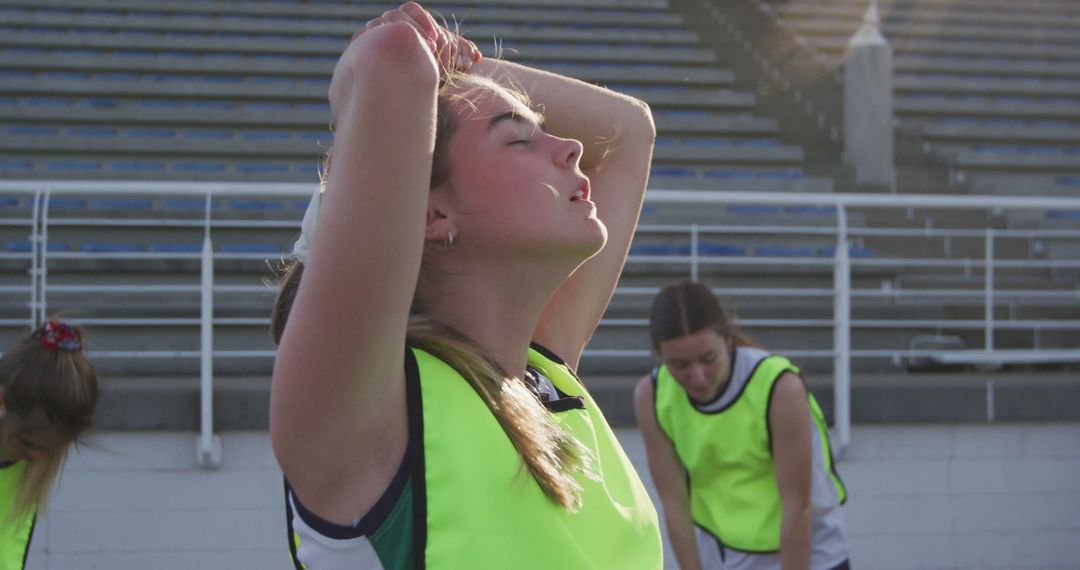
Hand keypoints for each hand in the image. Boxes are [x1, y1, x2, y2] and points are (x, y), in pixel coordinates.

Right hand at [358, 2, 480, 74]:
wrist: (408, 91)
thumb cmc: (431, 72)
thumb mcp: (450, 62)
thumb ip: (463, 54)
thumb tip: (477, 57)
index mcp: (409, 21)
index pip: (412, 9)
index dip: (422, 21)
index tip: (435, 38)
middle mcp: (390, 24)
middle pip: (394, 15)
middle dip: (410, 28)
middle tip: (426, 48)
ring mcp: (374, 36)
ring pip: (375, 26)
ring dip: (389, 37)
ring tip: (406, 55)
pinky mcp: (361, 49)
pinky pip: (360, 39)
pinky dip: (367, 43)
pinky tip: (380, 58)